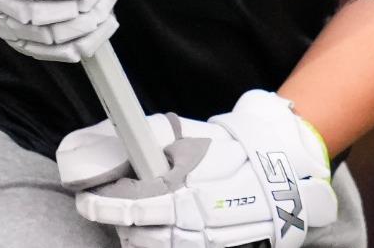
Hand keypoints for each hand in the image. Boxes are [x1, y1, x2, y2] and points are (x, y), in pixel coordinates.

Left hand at [60, 93, 336, 247]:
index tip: (87, 199)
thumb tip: (104, 140)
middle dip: (122, 222)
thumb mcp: (191, 136)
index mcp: (184, 189)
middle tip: (118, 207)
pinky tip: (167, 231)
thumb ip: (149, 138)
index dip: (101, 203)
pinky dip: (164, 245)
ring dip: (141, 236)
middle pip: (136, 235)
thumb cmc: (233, 153)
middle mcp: (193, 222)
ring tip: (145, 220)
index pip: (129, 205)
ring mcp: (206, 245)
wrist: (286, 181)